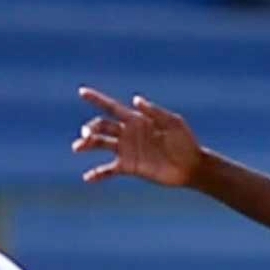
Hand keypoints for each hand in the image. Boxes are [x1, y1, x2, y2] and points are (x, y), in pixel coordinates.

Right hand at [73, 88, 203, 186]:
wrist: (191, 166)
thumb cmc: (185, 141)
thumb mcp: (173, 123)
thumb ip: (155, 112)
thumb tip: (136, 99)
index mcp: (137, 119)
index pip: (112, 107)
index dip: (97, 99)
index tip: (82, 92)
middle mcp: (129, 133)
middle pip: (102, 126)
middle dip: (91, 128)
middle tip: (86, 134)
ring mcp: (127, 150)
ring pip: (101, 144)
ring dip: (87, 144)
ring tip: (78, 147)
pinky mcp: (130, 167)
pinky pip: (109, 170)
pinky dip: (97, 173)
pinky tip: (87, 177)